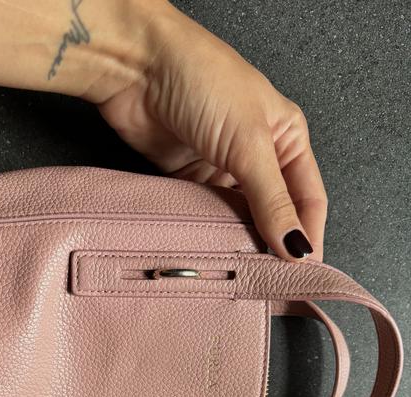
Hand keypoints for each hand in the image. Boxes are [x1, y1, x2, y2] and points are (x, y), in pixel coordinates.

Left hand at [93, 3, 326, 260]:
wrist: (136, 67)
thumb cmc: (201, 79)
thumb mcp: (249, 143)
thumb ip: (272, 200)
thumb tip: (296, 245)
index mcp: (287, 139)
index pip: (308, 200)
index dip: (307, 238)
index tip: (301, 275)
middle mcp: (258, 156)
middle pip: (273, 214)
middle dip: (271, 247)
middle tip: (267, 283)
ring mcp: (220, 169)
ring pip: (237, 220)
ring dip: (237, 244)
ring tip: (237, 274)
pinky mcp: (187, 179)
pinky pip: (204, 217)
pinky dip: (207, 235)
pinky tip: (208, 254)